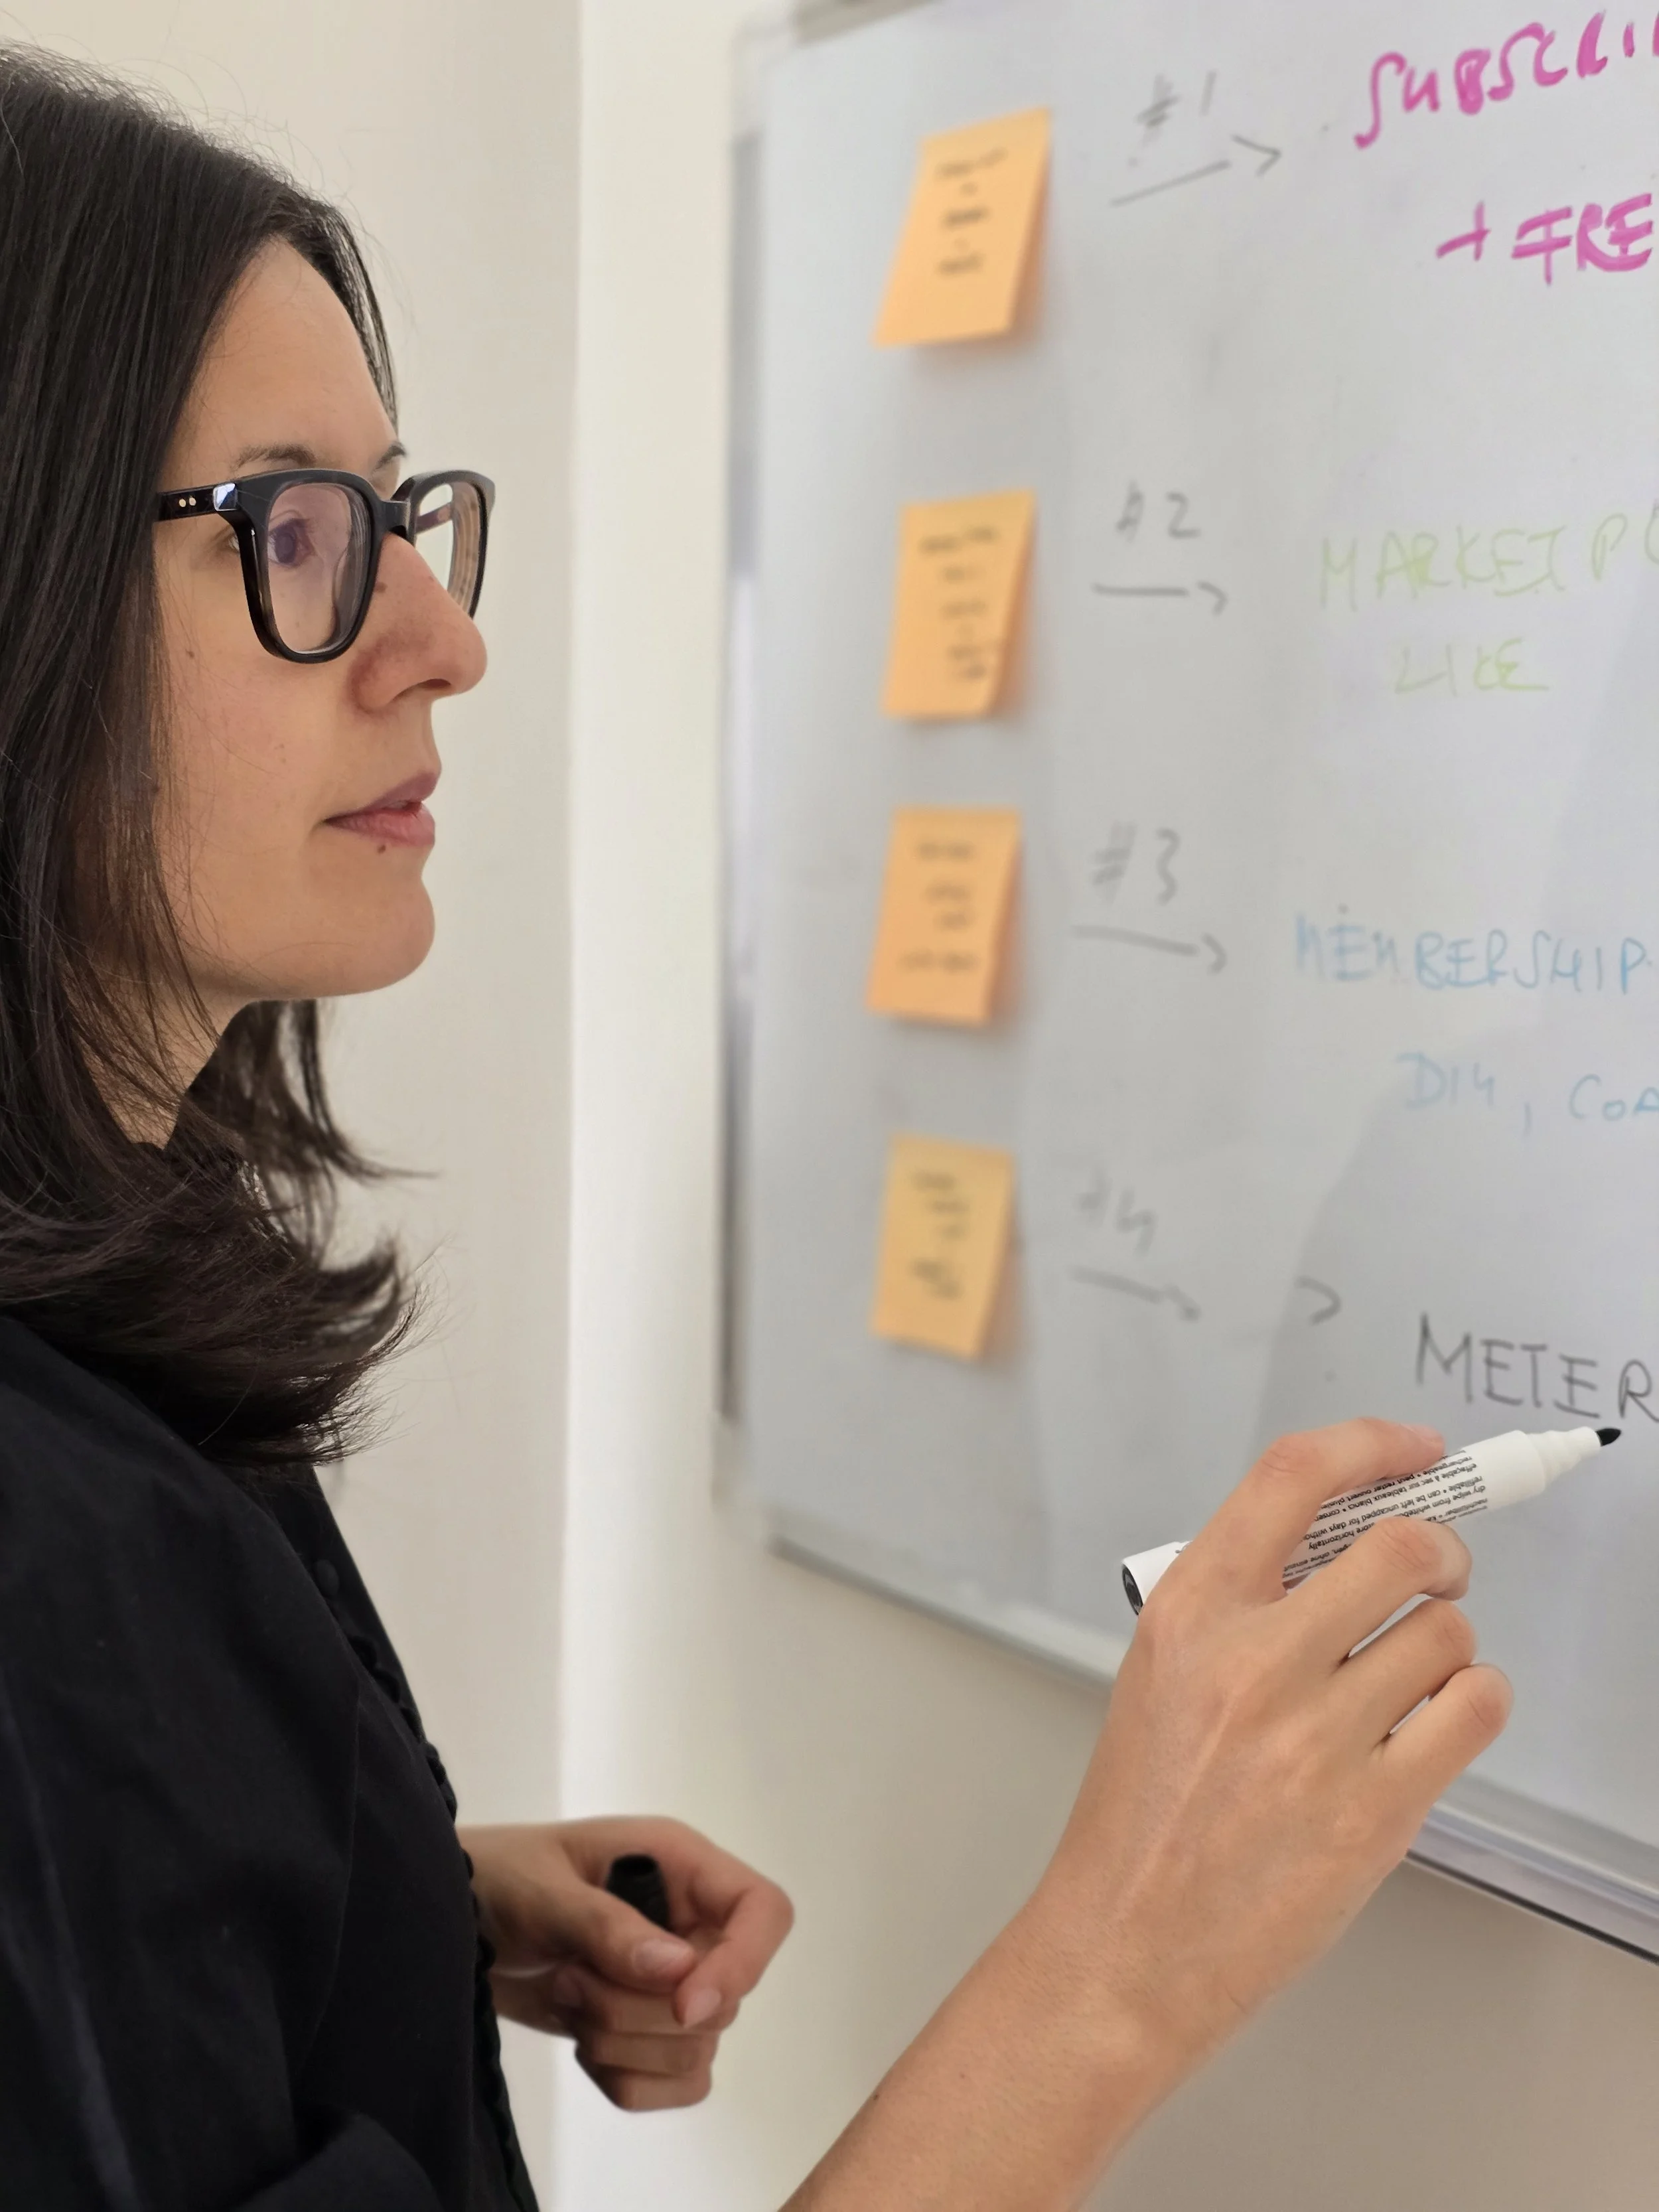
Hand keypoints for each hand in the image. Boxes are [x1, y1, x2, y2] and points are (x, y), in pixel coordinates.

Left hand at [458, 1816, 793, 2111]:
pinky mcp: (648, 2036)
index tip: (685, 2003)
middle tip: (570, 1978)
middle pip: (724, 2000)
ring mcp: (673, 1985)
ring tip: (566, 1997)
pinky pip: (671, 2086)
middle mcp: (691, 1926)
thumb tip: (679, 1970)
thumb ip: (606, 1925)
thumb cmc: (496, 1880)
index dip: (744, 1962)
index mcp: (681, 1867)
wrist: (448, 1925)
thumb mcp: (543, 1890)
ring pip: (696, 2051)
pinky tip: (578, 2043)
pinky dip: (624, 2080)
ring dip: (623, 2043)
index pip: (763, 1912)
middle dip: (641, 2011)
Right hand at [786, 1418, 1512, 2211]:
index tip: (1409, 1449)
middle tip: (1433, 1573)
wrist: (1129, 1944)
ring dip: (1448, 1642)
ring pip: (1448, 1632)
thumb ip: (1240, 1600)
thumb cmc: (1142, 1814)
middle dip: (1438, 1551)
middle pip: (1400, 1547)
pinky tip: (1437, 1719)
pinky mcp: (1375, 1810)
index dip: (1368, 1445)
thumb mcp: (1160, 1672)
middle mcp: (1253, 1662)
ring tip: (1412, 1676)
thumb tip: (1341, 1542)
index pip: (1293, 1477)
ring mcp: (1317, 1737)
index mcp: (1189, 1612)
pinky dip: (1473, 1702)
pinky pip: (1474, 1708)